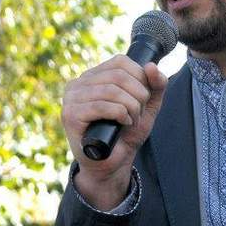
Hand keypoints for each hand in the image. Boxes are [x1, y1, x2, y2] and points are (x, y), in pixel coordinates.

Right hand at [61, 56, 166, 208]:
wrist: (113, 163)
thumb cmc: (126, 133)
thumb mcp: (147, 106)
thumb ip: (155, 85)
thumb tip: (151, 66)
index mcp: (94, 76)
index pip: (120, 62)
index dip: (140, 77)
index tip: (144, 98)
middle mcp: (79, 83)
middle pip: (118, 75)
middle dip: (138, 95)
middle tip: (138, 113)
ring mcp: (71, 98)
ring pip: (111, 90)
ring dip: (130, 107)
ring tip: (131, 120)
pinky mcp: (70, 115)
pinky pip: (102, 106)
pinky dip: (120, 114)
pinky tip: (122, 124)